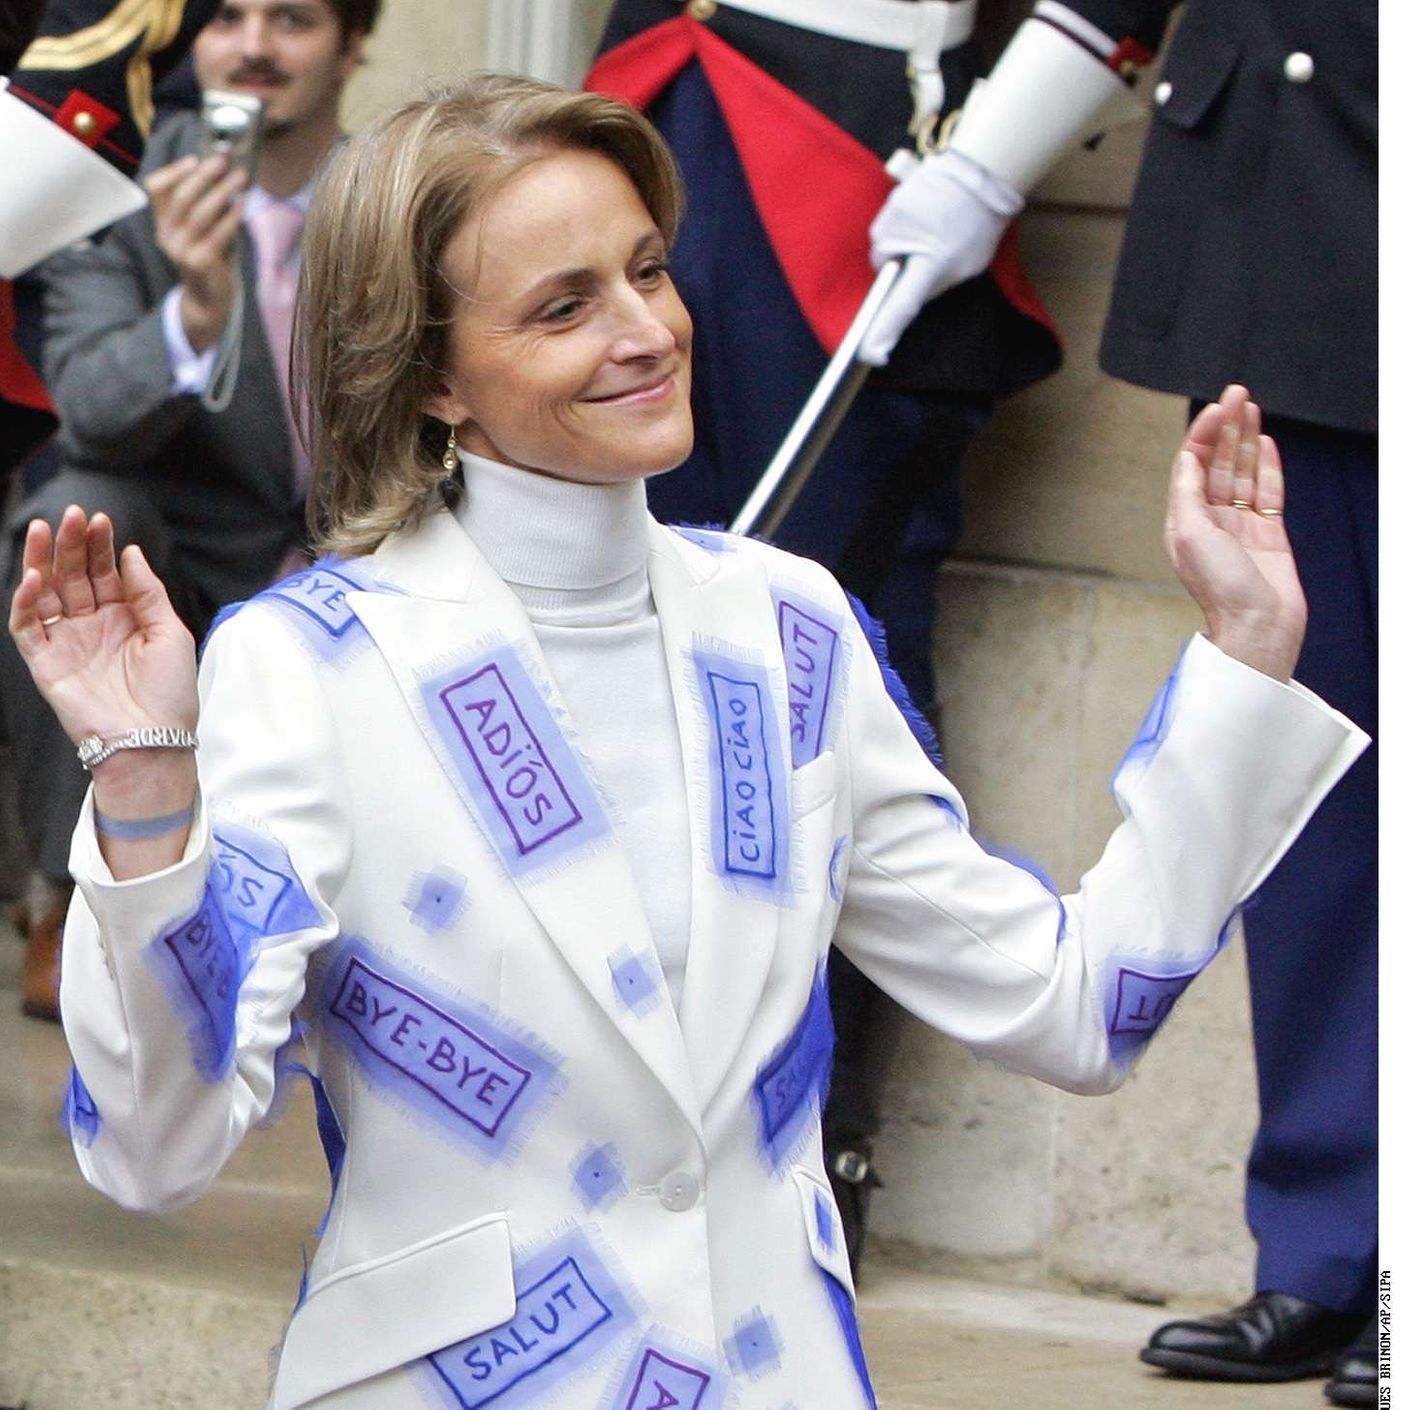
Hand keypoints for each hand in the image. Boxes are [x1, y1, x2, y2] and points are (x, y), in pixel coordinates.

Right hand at [9, 507, 198, 745]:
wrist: (153, 741)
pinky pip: (27, 628)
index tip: (100, 520)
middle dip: (71, 544)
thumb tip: (131, 552)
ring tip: (43, 529)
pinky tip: (34, 579)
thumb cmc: (170, 694)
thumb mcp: (170, 634)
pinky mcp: (46, 664)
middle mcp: (92, 626)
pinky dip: (25, 602)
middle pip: (74, 576)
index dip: (100, 546)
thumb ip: (148, 592)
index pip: (105, 572)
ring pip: (45, 594)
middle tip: (72, 515)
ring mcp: (68, 643)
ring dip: (42, 562)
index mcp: (124, 618)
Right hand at [146, 153, 246, 352]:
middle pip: (181, 197)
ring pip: (199, 213)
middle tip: (223, 160)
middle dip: (203, 176)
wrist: (209, 300)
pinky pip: (217, 234)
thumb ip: (205, 206)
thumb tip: (224, 173)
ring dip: (222, 191)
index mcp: (162, 223)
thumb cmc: (210, 258)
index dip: (174, 171)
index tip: (196, 159)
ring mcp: (180, 250)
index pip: (155, 188)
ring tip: (240, 177)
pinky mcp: (198, 262)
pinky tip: (243, 204)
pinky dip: (231, 216)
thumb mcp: (201, 229)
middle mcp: (165, 235)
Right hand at [859, 150, 1022, 365]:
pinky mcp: (892, 198)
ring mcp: (896, 215)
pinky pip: (888, 223)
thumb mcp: (966, 267)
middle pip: (883, 268)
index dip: (885, 331)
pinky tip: (925, 213)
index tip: (872, 352)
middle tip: (925, 255)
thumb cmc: (978, 223)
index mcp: (930, 262)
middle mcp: (905, 240)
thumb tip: (911, 294)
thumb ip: (935, 285)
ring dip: (899, 244)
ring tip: (928, 229)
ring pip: (883, 245)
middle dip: (898, 268)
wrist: (981, 172)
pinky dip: (902, 224)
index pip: (902, 304)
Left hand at [1165, 386, 1306, 680]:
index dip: (1203, 435)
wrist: (1258, 624)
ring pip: (1242, 472)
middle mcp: (1209, 521)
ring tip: (1251, 407)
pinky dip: (1266, 466)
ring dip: (1246, 439)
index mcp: (1184, 521)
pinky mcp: (1268, 533)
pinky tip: (1266, 443)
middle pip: (1217, 463)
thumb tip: (1186, 456)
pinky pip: (1267, 492)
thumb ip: (1187, 493)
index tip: (1217, 408)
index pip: (1191, 466)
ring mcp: (1240, 526)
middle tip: (1237, 393)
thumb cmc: (1220, 586)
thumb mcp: (1189, 534)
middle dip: (1226, 428)